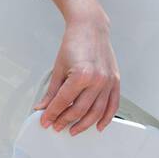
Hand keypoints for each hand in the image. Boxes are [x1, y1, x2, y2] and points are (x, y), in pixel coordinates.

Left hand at [33, 15, 119, 134]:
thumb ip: (52, 91)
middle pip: (79, 110)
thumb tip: (43, 107)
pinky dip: (106, 118)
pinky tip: (98, 126)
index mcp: (81, 75)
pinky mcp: (115, 81)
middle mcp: (97, 80)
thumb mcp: (58, 68)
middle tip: (56, 126)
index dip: (52, 114)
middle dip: (65, 121)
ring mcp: (108, 82)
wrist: (90, 28)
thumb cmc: (74, 43)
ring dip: (84, 124)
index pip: (63, 102)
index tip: (45, 121)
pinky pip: (112, 106)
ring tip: (72, 129)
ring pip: (96, 112)